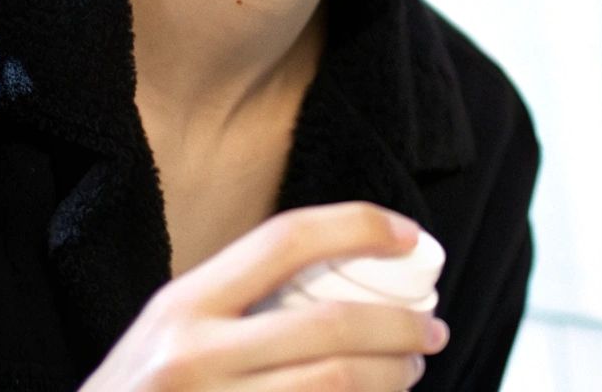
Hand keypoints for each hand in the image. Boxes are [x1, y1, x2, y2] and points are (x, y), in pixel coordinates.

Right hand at [80, 202, 450, 390]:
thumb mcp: (169, 334)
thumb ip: (237, 303)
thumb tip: (347, 270)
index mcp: (182, 305)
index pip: (286, 239)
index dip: (359, 226)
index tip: (411, 236)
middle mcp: (191, 356)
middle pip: (333, 326)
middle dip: (403, 326)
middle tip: (432, 331)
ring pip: (338, 383)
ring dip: (394, 376)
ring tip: (409, 371)